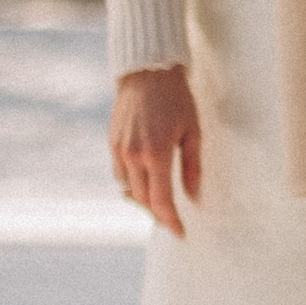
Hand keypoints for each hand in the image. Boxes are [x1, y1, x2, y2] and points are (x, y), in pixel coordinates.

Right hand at [111, 66, 202, 237]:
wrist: (147, 71)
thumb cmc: (176, 99)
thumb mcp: (193, 131)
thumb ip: (192, 167)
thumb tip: (194, 196)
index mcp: (157, 154)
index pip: (162, 201)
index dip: (171, 221)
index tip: (180, 233)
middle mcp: (133, 155)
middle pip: (144, 199)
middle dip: (158, 213)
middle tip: (172, 219)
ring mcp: (119, 150)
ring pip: (129, 189)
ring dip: (144, 199)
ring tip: (160, 201)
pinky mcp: (112, 143)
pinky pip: (120, 174)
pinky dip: (132, 183)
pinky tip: (146, 181)